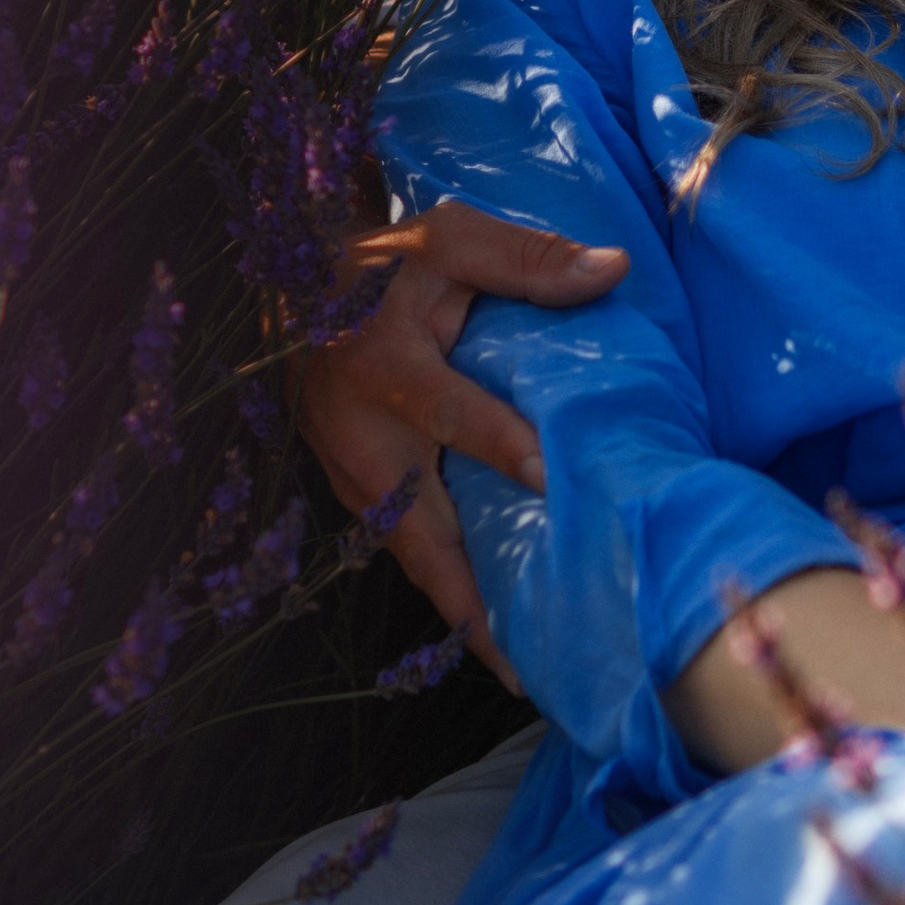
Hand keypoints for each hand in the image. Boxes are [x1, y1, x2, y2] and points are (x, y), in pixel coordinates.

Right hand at [296, 200, 626, 689]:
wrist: (289, 289)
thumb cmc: (381, 262)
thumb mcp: (448, 239)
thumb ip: (526, 259)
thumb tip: (615, 270)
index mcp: (386, 367)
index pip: (453, 414)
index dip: (501, 446)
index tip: (551, 480)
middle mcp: (364, 437)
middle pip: (419, 533)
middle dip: (469, 598)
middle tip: (523, 658)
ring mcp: (353, 475)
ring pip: (412, 556)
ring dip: (460, 609)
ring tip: (518, 665)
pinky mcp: (355, 492)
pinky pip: (404, 548)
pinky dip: (444, 586)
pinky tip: (490, 623)